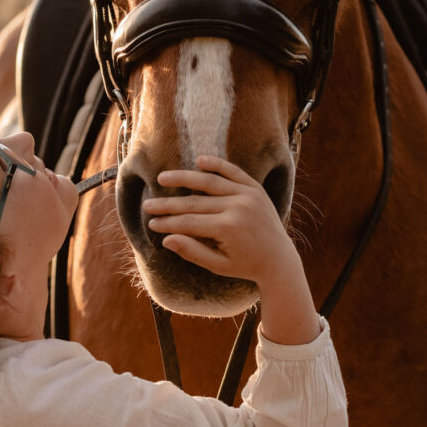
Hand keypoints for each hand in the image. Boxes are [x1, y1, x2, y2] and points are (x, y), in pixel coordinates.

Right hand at [143, 155, 320, 344]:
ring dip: (183, 179)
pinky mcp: (255, 188)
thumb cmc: (245, 265)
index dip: (167, 223)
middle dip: (168, 205)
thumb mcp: (218, 265)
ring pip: (209, 183)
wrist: (279, 259)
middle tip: (148, 205)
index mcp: (229, 229)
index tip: (151, 223)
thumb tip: (166, 240)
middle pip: (194, 203)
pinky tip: (199, 160)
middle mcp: (238, 208)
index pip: (188, 223)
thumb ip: (192, 252)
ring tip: (162, 178)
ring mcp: (248, 195)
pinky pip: (233, 172)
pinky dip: (216, 164)